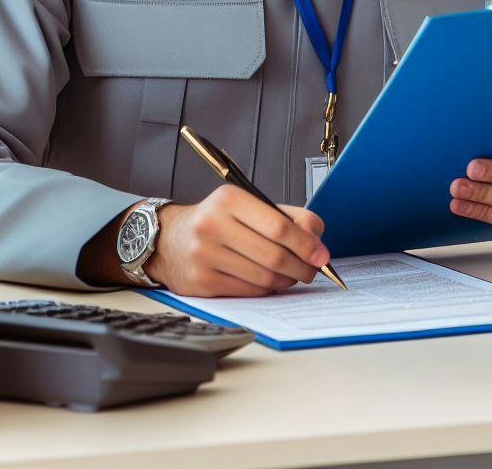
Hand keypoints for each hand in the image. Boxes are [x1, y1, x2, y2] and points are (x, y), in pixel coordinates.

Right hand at [144, 185, 329, 296]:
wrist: (170, 239)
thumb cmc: (217, 221)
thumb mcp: (248, 206)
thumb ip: (286, 216)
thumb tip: (317, 239)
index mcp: (229, 200)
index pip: (278, 226)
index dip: (306, 244)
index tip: (321, 255)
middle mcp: (213, 225)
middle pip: (274, 255)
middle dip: (302, 267)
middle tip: (312, 270)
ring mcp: (205, 256)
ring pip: (263, 278)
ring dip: (287, 281)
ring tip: (292, 276)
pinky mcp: (202, 282)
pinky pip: (248, 291)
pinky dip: (267, 290)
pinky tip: (270, 283)